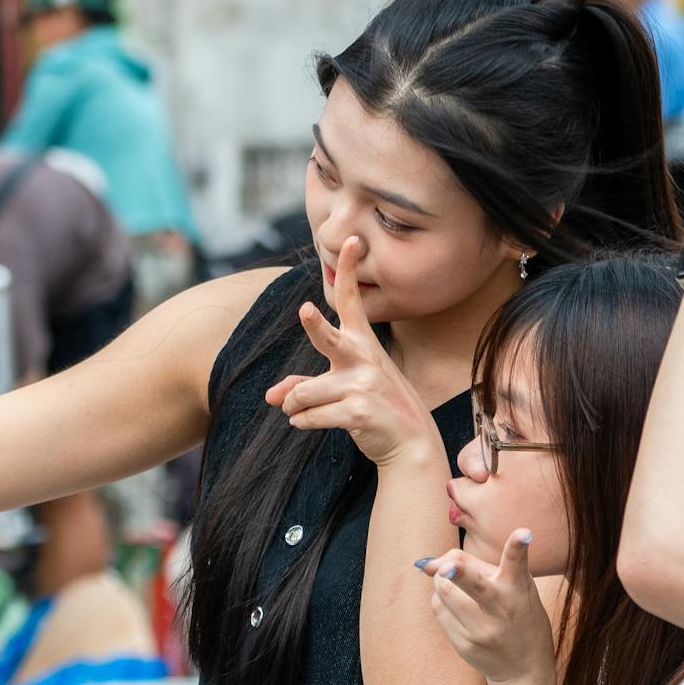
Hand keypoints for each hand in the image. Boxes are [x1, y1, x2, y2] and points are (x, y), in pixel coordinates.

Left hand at [266, 236, 441, 468]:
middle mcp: (363, 359)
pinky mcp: (357, 412)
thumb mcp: (347, 388)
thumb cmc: (376, 409)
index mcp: (364, 344)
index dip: (349, 269)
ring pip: (303, 392)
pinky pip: (308, 416)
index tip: (350, 240)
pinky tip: (307, 423)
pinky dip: (301, 422)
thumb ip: (306, 385)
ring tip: (297, 411)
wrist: (411, 444)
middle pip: (327, 338)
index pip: (353, 300)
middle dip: (314, 325)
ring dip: (293, 405)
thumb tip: (272, 396)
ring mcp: (361, 386)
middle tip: (305, 310)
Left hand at [418, 529, 554, 684]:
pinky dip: (441, 600)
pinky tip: (455, 606)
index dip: (519, 546)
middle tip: (443, 567)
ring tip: (452, 581)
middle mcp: (501, 608)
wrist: (524, 669)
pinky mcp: (465, 643)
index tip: (524, 533)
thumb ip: (475, 566)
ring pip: (444, 590)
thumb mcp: (515, 588)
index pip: (517, 563)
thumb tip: (428, 563)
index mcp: (518, 589)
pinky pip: (438, 609)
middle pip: (473, 583)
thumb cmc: (518, 615)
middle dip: (456, 572)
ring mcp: (481, 629)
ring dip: (441, 579)